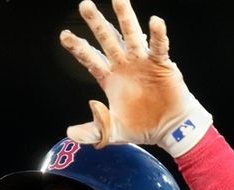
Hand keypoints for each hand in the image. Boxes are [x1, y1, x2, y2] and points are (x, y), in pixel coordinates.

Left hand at [60, 0, 211, 156]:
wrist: (169, 129)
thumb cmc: (141, 127)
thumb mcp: (112, 132)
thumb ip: (92, 131)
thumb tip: (70, 133)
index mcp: (109, 78)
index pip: (90, 58)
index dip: (78, 47)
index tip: (64, 35)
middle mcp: (124, 65)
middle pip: (107, 39)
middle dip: (96, 23)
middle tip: (84, 5)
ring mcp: (142, 63)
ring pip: (132, 35)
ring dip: (125, 18)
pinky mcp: (161, 65)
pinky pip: (158, 48)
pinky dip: (158, 35)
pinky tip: (155, 22)